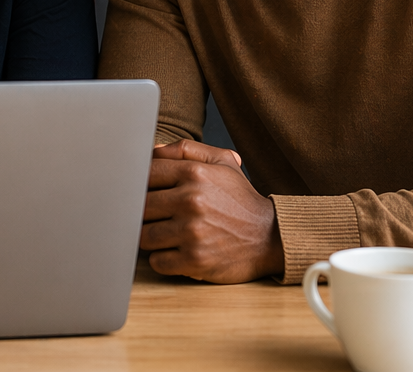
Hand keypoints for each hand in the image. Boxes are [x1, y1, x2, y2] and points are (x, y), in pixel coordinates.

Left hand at [140, 139, 282, 282]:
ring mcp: (192, 232)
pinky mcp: (195, 260)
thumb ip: (185, 150)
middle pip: (141, 206)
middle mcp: (191, 200)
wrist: (271, 237)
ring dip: (151, 237)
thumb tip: (153, 151)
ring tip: (166, 234)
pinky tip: (176, 252)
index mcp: (194, 173)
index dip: (142, 184)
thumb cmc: (241, 200)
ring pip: (145, 235)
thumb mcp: (222, 163)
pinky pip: (157, 261)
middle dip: (145, 213)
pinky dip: (162, 259)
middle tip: (157, 216)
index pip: (145, 174)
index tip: (148, 192)